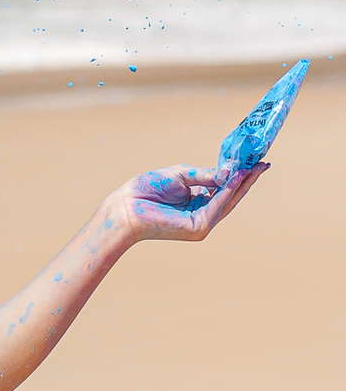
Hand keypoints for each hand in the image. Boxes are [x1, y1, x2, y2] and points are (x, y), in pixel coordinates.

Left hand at [105, 161, 267, 242]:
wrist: (126, 206)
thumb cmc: (147, 190)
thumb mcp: (182, 175)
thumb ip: (207, 175)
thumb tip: (232, 170)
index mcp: (198, 201)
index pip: (225, 189)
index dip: (241, 176)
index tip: (256, 161)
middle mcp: (203, 214)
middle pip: (232, 196)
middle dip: (248, 180)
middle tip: (264, 163)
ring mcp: (202, 224)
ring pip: (228, 201)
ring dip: (242, 184)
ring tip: (255, 167)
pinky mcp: (198, 228)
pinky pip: (217, 206)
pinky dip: (228, 191)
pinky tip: (237, 177)